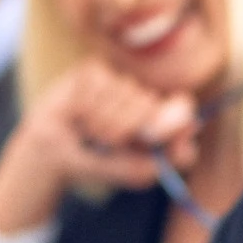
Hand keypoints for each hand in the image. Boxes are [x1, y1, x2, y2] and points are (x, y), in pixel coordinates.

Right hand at [0, 59, 199, 233]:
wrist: (52, 157)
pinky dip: (87, 110)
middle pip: (149, 102)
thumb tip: (189, 148)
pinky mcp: (91, 70)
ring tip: (92, 134)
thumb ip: (161, 161)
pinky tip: (78, 117)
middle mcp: (141, 93)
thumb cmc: (96, 162)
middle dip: (129, 130)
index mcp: (158, 116)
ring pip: (122, 94)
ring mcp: (116, 78)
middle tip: (111, 143)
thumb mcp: (131, 172)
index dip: (173, 119)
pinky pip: (98, 88)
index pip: (181, 106)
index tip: (159, 136)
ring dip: (104, 124)